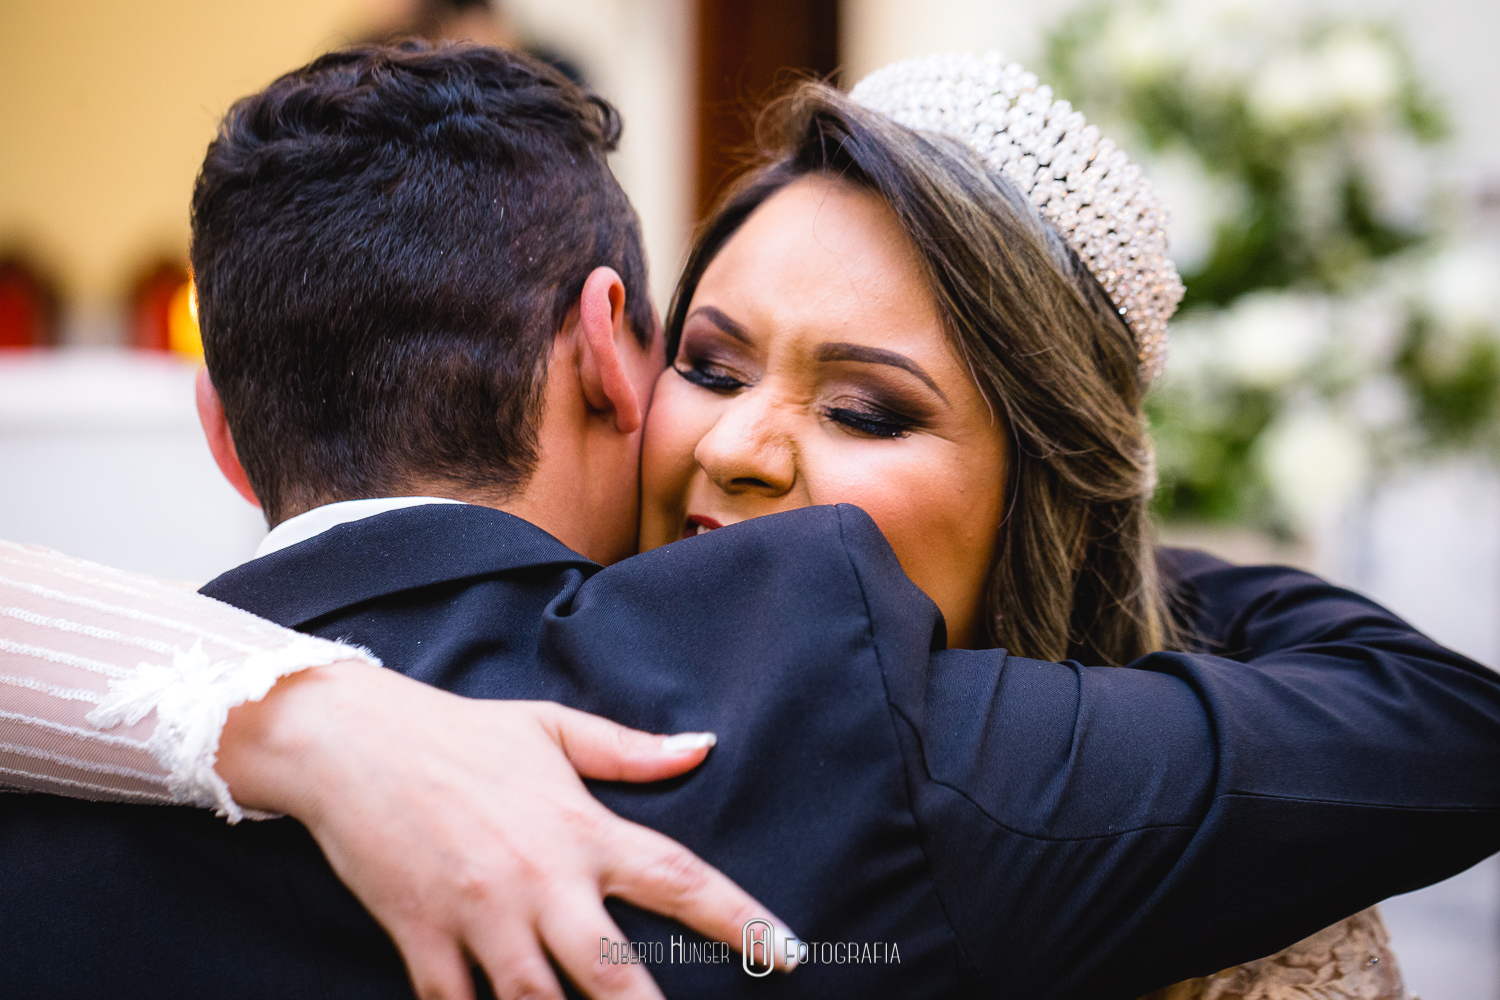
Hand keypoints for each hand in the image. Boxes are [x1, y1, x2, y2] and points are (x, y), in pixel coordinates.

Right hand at [219, 660, 791, 999]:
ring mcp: (479, 914)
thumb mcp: (552, 728)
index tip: (787, 953)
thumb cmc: (460, 732)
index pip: (678, 878)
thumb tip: (702, 747)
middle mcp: (539, 879)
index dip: (739, 919)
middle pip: (611, 971)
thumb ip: (631, 750)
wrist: (352, 740)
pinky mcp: (422, 937)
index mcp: (581, 828)